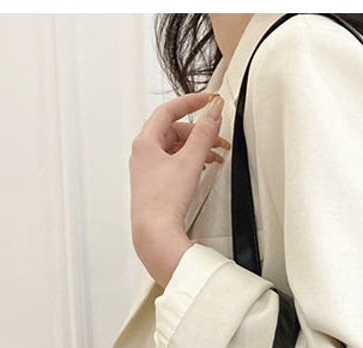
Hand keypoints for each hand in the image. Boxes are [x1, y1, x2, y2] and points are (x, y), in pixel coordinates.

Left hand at [129, 92, 230, 285]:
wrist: (155, 232)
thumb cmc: (163, 201)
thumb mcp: (189, 162)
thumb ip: (204, 134)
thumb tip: (212, 113)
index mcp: (145, 142)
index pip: (168, 111)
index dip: (190, 102)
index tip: (208, 100)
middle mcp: (143, 154)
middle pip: (174, 131)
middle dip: (199, 133)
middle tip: (219, 137)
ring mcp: (148, 170)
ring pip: (175, 148)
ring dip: (197, 149)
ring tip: (215, 156)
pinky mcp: (156, 185)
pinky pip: (175, 164)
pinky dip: (190, 162)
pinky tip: (203, 170)